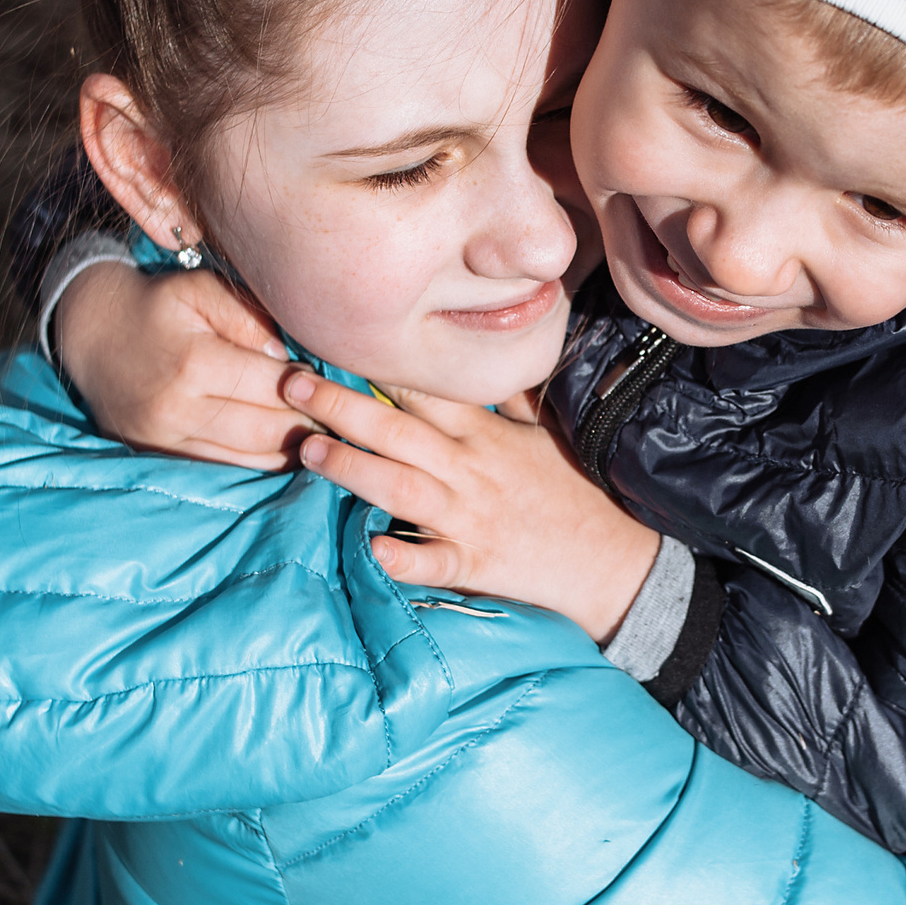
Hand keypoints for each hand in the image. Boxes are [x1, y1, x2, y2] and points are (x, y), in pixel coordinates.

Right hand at [52, 262, 309, 469]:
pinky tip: (285, 450)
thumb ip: (249, 317)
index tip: (333, 386)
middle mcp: (178, 410)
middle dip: (309, 426)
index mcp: (192, 363)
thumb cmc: (158, 307)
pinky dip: (261, 463)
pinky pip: (225, 470)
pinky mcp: (161, 458)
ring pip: (250, 459)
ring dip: (292, 452)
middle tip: (340, 418)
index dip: (309, 388)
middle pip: (266, 430)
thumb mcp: (200, 290)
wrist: (93, 335)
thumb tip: (290, 360)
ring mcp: (166, 441)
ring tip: (320, 436)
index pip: (271, 387)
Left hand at [282, 370, 660, 643]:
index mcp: (485, 432)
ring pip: (401, 488)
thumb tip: (480, 352)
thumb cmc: (574, 491)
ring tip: (308, 451)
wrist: (613, 559)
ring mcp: (470, 517)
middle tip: (292, 385)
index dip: (378, 366)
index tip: (333, 340)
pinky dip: (405, 557)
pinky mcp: (475, 564)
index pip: (426, 390)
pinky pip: (435, 562)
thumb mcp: (544, 432)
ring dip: (353, 468)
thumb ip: (506, 396)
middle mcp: (471, 469)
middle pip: (399, 431)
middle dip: (342, 406)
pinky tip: (373, 549)